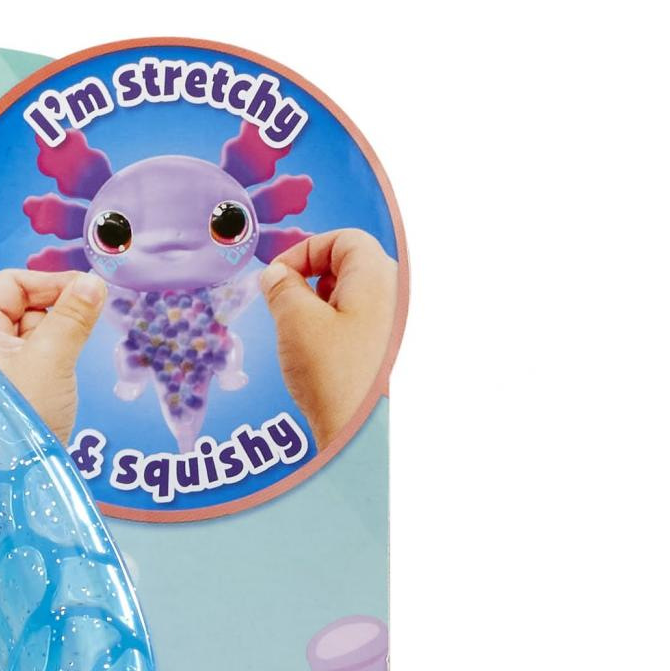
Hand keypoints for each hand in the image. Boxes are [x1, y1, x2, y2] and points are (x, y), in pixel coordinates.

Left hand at [0, 268, 105, 441]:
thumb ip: (73, 317)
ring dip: (56, 341)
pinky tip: (59, 380)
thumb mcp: (51, 360)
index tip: (87, 291)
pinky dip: (51, 363)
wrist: (13, 484)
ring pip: (30, 336)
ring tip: (65, 364)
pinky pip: (31, 363)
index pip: (10, 284)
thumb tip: (93, 283)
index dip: (50, 283)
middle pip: (21, 307)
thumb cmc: (19, 419)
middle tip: (84, 326)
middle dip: (56, 314)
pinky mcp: (3, 393)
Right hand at [257, 230, 399, 442]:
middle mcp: (394, 292)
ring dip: (317, 307)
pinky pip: (356, 320)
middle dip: (308, 281)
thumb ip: (282, 287)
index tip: (275, 278)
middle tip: (283, 308)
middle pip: (347, 265)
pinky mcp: (386, 347)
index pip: (341, 239)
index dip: (303, 252)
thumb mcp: (296, 322)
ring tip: (299, 337)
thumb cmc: (333, 378)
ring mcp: (393, 321)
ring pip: (349, 294)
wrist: (359, 431)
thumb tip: (275, 275)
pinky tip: (315, 355)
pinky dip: (331, 327)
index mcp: (378, 274)